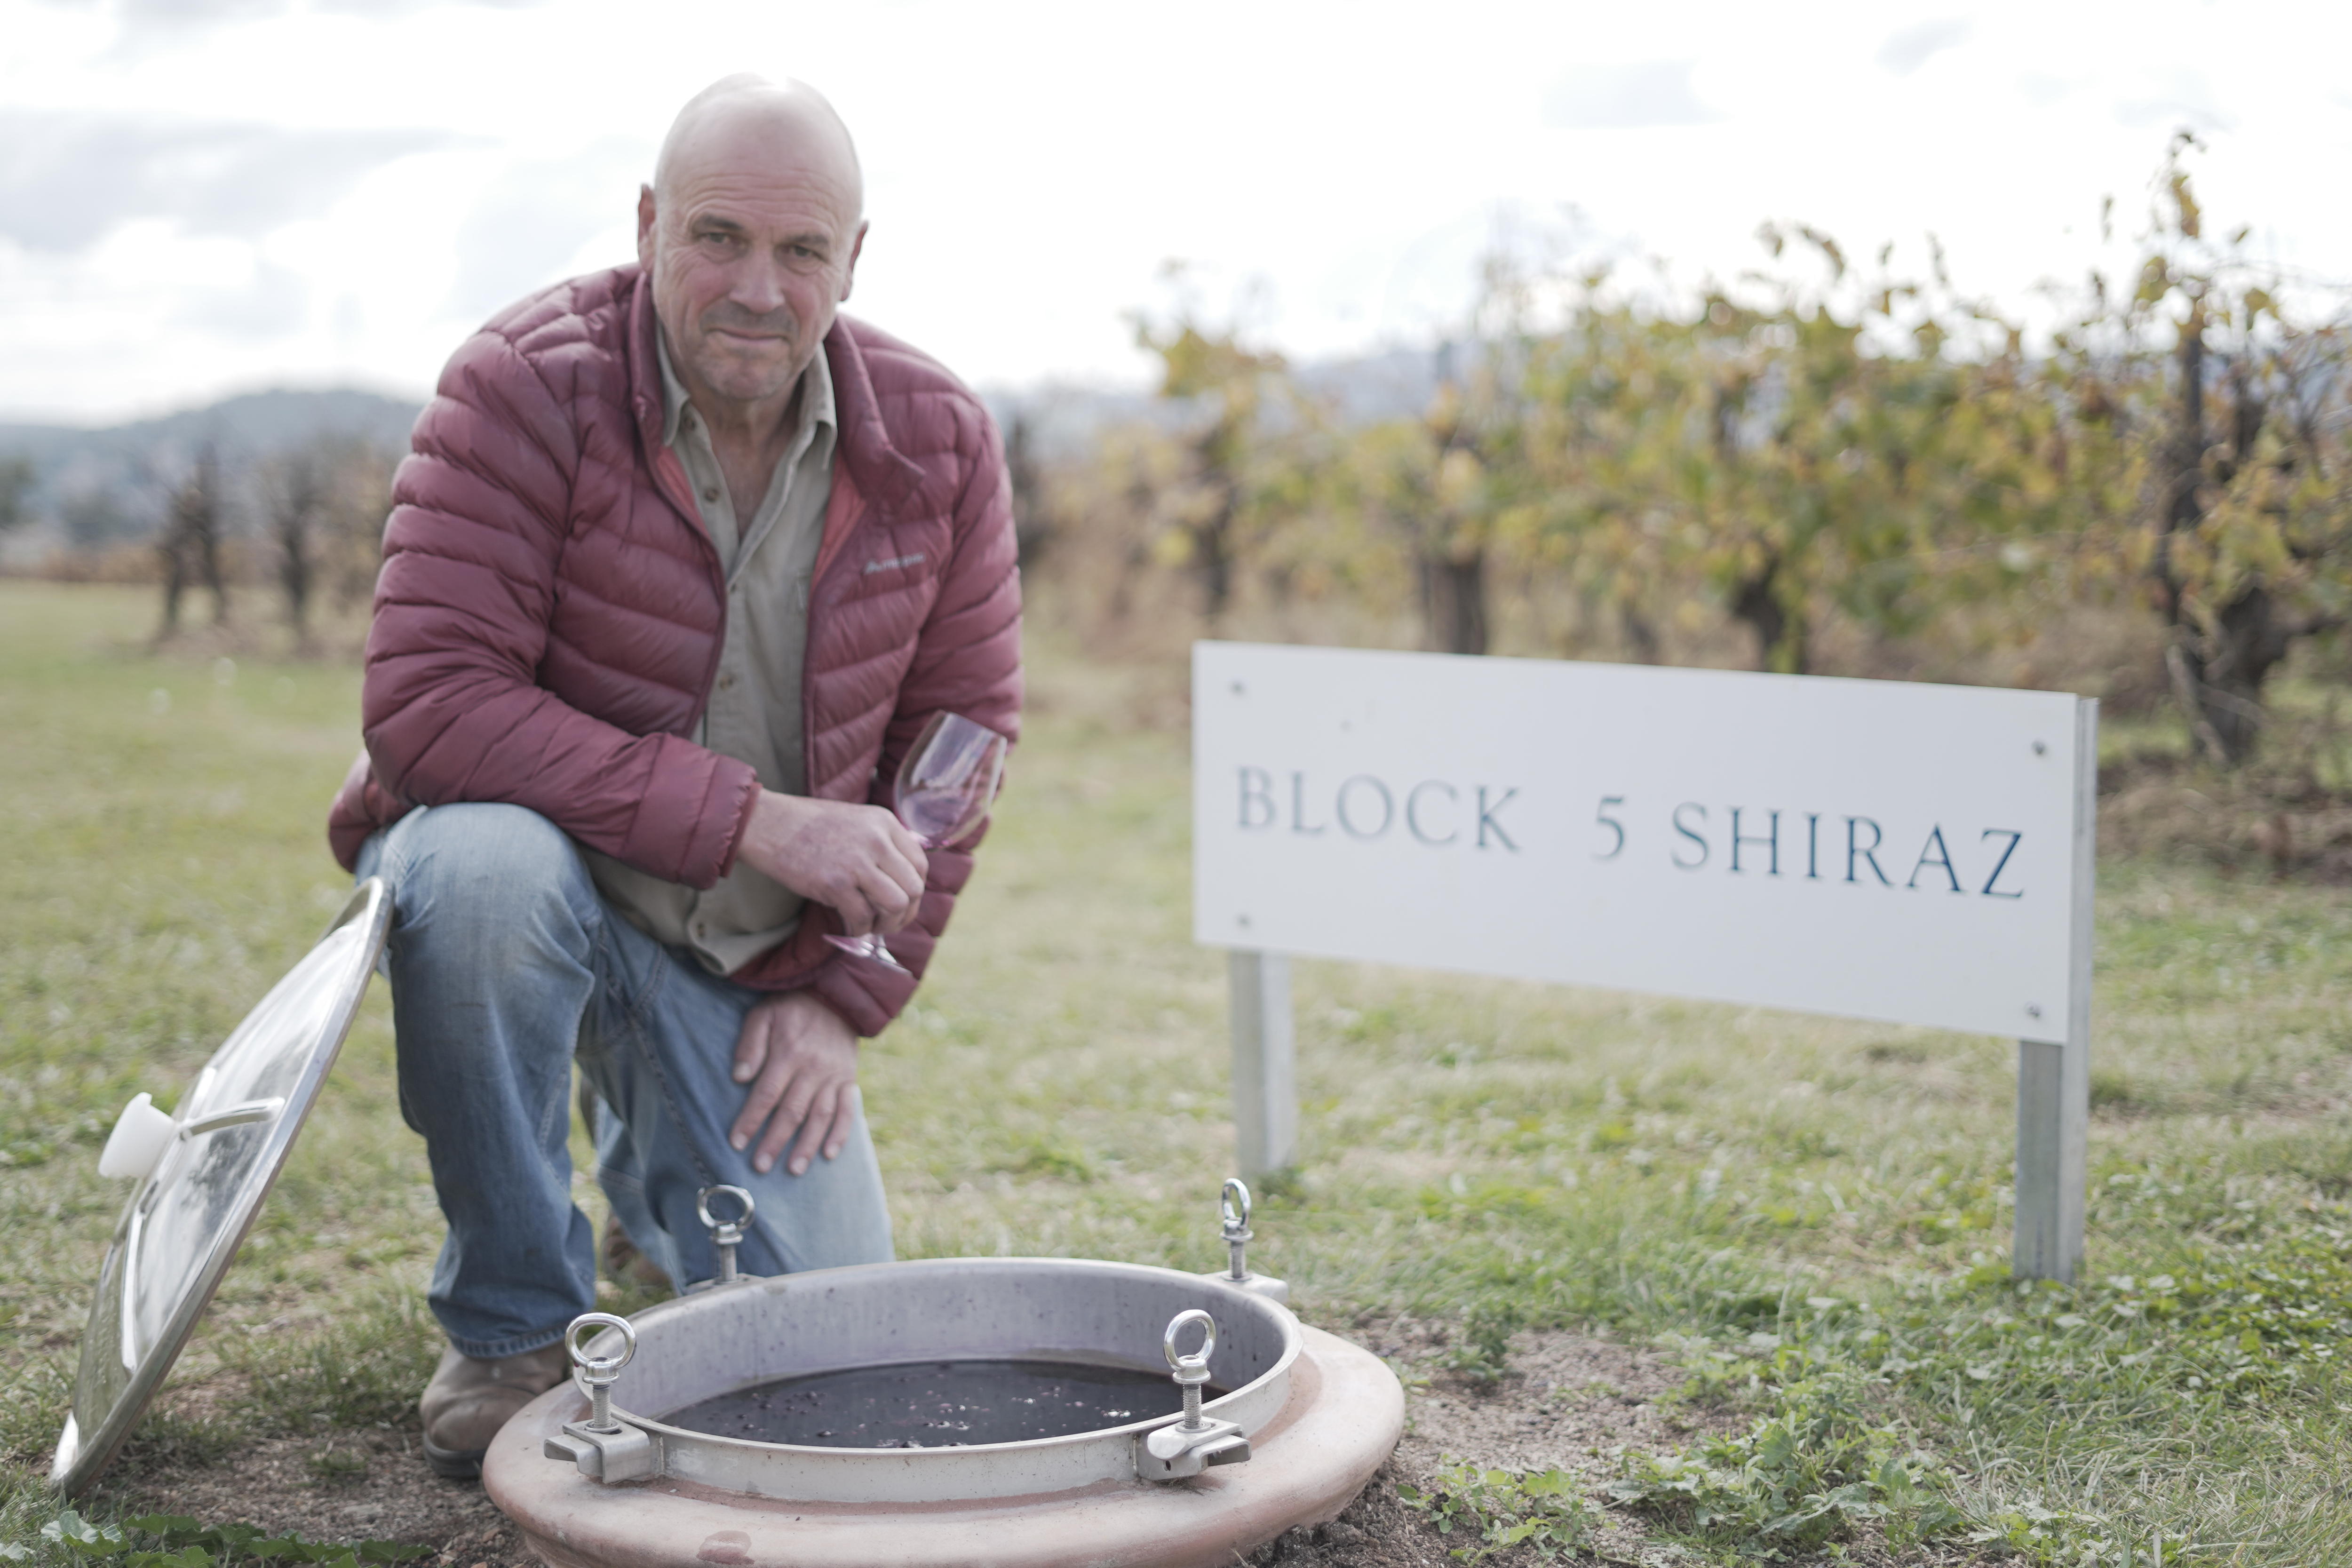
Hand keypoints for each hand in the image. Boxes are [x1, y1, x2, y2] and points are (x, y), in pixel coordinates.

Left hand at [729, 992, 859, 1175]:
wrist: (835, 995)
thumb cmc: (791, 1007)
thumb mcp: (764, 1015)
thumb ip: (750, 1044)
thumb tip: (739, 1077)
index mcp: (789, 1053)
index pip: (767, 1094)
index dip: (751, 1120)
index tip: (737, 1143)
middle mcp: (813, 1068)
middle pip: (792, 1111)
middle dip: (775, 1141)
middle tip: (759, 1166)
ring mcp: (834, 1076)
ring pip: (820, 1115)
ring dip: (807, 1145)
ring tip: (793, 1170)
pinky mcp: (849, 1079)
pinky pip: (847, 1110)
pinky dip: (840, 1133)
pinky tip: (829, 1154)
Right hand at [735, 791, 927, 936]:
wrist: (768, 824)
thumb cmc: (810, 826)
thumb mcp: (857, 821)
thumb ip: (882, 844)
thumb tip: (901, 882)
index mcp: (884, 822)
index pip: (920, 864)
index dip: (915, 889)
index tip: (903, 902)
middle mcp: (877, 840)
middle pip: (914, 888)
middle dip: (906, 913)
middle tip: (890, 922)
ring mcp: (857, 862)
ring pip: (896, 905)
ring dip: (888, 924)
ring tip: (873, 927)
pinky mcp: (835, 883)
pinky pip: (863, 917)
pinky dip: (861, 929)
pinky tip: (852, 928)